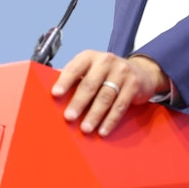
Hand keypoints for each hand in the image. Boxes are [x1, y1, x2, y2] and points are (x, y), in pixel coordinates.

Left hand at [50, 50, 169, 136]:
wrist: (141, 71)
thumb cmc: (107, 72)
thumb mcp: (90, 68)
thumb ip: (73, 76)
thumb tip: (47, 84)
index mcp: (90, 57)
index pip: (74, 68)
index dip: (64, 81)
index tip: (55, 94)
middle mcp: (106, 61)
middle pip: (90, 84)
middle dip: (78, 102)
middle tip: (69, 117)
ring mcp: (121, 72)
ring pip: (105, 97)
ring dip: (94, 115)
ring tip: (85, 128)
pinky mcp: (133, 85)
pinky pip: (120, 105)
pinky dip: (110, 120)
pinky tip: (103, 130)